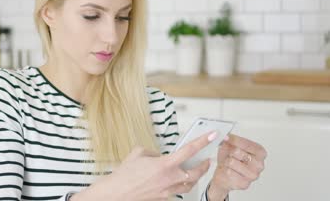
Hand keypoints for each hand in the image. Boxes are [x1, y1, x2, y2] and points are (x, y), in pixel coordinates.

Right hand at [72, 131, 218, 200]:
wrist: (116, 193)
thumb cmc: (125, 173)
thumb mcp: (139, 153)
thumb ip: (154, 152)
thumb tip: (160, 156)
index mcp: (165, 164)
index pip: (190, 150)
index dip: (203, 141)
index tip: (213, 135)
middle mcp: (170, 178)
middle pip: (197, 172)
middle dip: (204, 165)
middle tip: (207, 159)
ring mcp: (168, 191)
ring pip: (190, 184)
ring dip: (196, 176)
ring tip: (196, 170)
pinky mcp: (164, 198)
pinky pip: (178, 191)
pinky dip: (181, 184)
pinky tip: (178, 180)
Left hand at [208, 134, 266, 200]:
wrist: (224, 175)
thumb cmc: (230, 158)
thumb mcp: (229, 145)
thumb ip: (229, 140)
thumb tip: (226, 136)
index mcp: (260, 152)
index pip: (248, 144)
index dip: (235, 140)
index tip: (226, 137)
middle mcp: (260, 164)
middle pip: (238, 152)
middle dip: (229, 151)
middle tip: (229, 154)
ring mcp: (254, 175)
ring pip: (232, 162)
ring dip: (226, 161)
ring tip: (228, 163)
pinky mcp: (245, 184)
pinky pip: (229, 172)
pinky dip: (225, 170)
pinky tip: (228, 171)